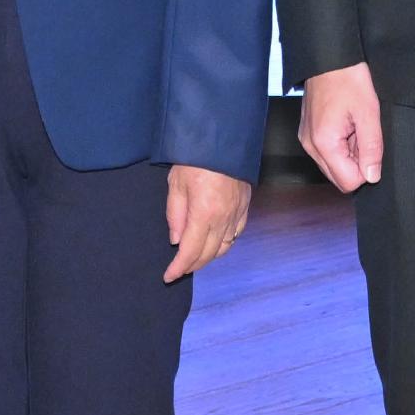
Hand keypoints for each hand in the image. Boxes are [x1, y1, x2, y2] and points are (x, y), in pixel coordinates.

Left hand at [162, 165, 252, 281]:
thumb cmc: (196, 157)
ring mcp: (237, 213)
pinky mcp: (245, 206)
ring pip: (225, 247)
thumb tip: (176, 240)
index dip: (179, 268)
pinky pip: (236, 234)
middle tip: (179, 270)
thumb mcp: (176, 184)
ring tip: (195, 260)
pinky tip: (216, 244)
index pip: (190, 251)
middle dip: (192, 265)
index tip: (169, 276)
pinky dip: (225, 244)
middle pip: (209, 254)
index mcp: (204, 214)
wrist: (223, 137)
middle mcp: (224, 218)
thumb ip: (175, 215)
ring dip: (209, 258)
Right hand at [299, 62, 385, 192]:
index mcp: (324, 143)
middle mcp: (310, 146)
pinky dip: (340, 144)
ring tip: (354, 125)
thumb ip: (371, 149)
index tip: (370, 146)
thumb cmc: (348, 79)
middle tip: (362, 134)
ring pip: (333, 165)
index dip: (366, 170)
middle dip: (356, 162)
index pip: (348, 182)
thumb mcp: (369, 114)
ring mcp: (307, 139)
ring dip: (349, 152)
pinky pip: (327, 152)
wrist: (328, 57)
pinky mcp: (308, 133)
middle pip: (338, 177)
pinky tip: (346, 123)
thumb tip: (372, 176)